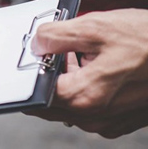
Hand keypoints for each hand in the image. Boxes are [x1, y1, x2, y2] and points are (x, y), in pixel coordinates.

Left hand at [26, 9, 147, 137]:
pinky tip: (93, 66)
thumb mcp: (96, 27)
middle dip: (45, 77)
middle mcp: (95, 115)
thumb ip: (56, 36)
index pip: (35, 94)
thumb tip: (35, 45)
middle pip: (49, 102)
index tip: (28, 58)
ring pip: (68, 105)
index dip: (28, 73)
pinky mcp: (120, 119)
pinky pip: (88, 107)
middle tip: (52, 51)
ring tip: (79, 55)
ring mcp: (108, 121)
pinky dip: (84, 87)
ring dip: (65, 81)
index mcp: (84, 96)